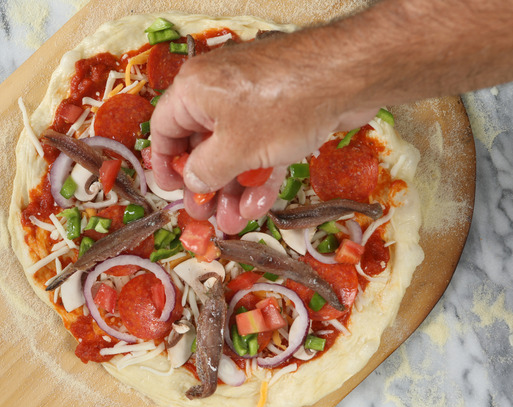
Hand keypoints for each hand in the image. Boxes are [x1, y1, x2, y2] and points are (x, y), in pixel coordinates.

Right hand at [150, 33, 376, 233]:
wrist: (348, 77)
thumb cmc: (282, 105)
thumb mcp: (235, 148)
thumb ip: (206, 171)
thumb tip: (192, 182)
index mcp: (194, 91)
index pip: (165, 129)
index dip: (165, 163)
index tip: (172, 191)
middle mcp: (218, 92)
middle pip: (201, 145)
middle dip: (206, 185)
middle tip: (205, 215)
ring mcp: (252, 103)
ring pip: (234, 151)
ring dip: (233, 188)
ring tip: (233, 222)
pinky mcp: (281, 113)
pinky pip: (260, 147)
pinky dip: (259, 176)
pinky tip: (259, 206)